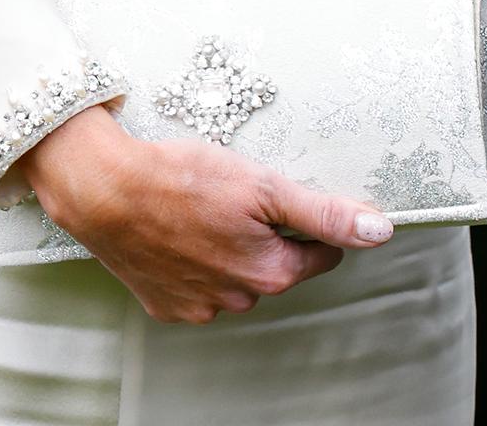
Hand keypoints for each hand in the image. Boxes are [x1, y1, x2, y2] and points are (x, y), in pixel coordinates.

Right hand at [18, 103, 393, 324]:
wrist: (107, 192)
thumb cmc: (186, 180)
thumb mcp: (267, 186)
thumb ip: (325, 213)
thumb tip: (378, 232)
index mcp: (270, 273)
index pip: (322, 252)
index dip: (314, 219)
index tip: (292, 195)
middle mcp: (237, 300)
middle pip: (279, 265)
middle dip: (272, 233)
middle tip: (243, 195)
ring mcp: (198, 307)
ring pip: (239, 275)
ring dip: (235, 246)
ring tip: (209, 208)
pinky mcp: (165, 305)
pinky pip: (200, 284)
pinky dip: (200, 259)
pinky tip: (185, 230)